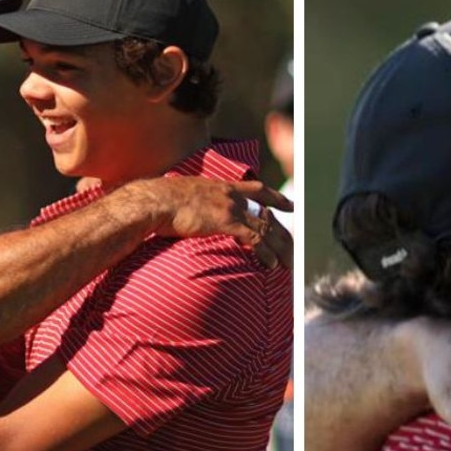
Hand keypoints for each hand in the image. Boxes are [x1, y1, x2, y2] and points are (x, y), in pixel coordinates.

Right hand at [126, 176, 293, 268]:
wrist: (156, 201)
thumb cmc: (163, 202)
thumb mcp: (186, 194)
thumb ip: (199, 202)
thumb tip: (195, 212)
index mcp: (224, 187)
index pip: (258, 189)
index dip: (276, 198)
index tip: (290, 205)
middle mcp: (232, 195)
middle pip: (267, 214)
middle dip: (283, 233)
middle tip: (294, 248)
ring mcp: (231, 207)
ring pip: (266, 228)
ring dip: (279, 248)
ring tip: (287, 263)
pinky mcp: (227, 222)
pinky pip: (254, 239)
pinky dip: (265, 253)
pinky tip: (271, 264)